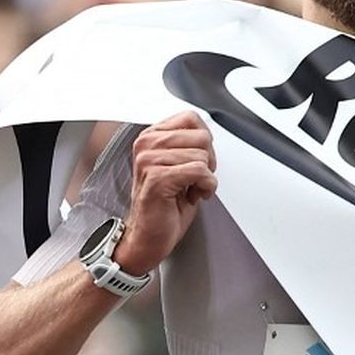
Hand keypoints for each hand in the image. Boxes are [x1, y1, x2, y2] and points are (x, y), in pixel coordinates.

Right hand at [116, 111, 217, 274]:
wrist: (148, 236)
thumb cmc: (165, 204)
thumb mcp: (177, 164)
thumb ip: (188, 144)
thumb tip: (208, 133)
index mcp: (150, 137)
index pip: (191, 118)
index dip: (204, 141)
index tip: (196, 160)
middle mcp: (146, 145)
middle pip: (201, 137)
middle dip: (207, 161)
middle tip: (195, 179)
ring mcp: (149, 161)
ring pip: (202, 156)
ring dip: (205, 178)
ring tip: (189, 189)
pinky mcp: (158, 178)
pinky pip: (200, 172)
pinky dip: (206, 188)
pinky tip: (192, 196)